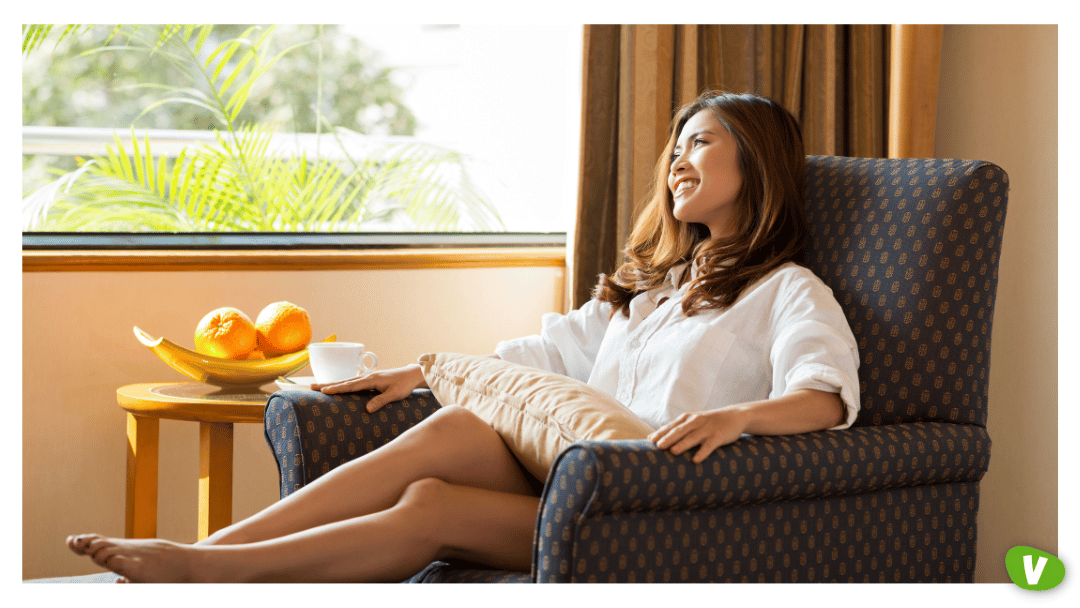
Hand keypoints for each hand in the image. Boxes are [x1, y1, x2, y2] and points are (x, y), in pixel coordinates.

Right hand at [311, 364, 427, 412]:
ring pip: (347, 381)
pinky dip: (342, 384)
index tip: (324, 391)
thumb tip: (367, 409)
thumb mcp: (394, 395)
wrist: (412, 374)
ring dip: (333, 384)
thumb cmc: (404, 385)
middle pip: (344, 381)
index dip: (337, 388)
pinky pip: (352, 382)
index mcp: (371, 379)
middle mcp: (367, 376)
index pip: (350, 385)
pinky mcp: (370, 379)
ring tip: (319, 386)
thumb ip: (381, 401)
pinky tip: (336, 387)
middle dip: (328, 384)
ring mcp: (368, 377)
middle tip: (312, 387)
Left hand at [648, 407, 748, 463]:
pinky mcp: (718, 436)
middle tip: (658, 446)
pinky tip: (696, 460)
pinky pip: (709, 445)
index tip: (650, 441)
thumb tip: (651, 438)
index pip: (671, 426)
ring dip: (683, 444)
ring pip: (693, 437)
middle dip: (669, 438)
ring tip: (673, 452)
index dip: (661, 433)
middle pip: (680, 431)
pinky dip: (702, 452)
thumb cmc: (709, 422)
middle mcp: (696, 422)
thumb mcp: (692, 422)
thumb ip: (675, 429)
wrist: (735, 416)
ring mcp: (707, 429)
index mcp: (687, 418)